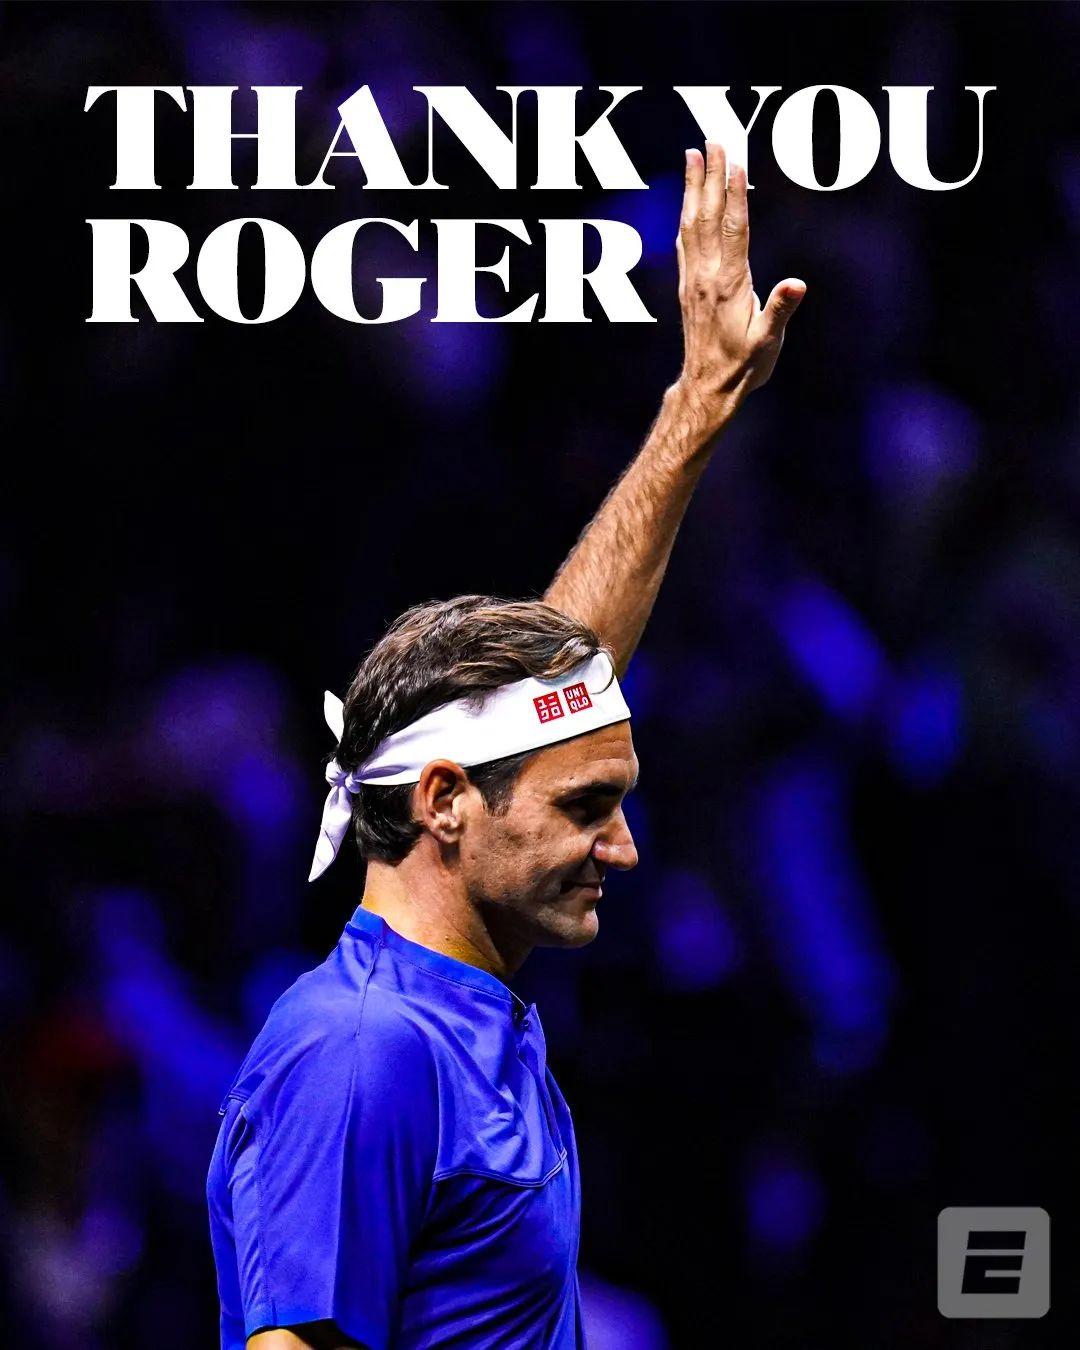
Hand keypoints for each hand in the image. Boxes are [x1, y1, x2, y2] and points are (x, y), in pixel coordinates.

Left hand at [673, 142, 805, 435]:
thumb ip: (780, 310)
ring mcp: (694, 280)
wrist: (708, 387)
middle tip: (711, 141)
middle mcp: (707, 276)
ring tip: (692, 156)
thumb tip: (797, 285)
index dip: (734, 195)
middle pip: (708, 217)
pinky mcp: (688, 288)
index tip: (733, 162)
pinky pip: (684, 242)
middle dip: (709, 176)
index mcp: (730, 284)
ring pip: (691, 224)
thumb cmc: (744, 367)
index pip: (733, 229)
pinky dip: (685, 216)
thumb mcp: (768, 342)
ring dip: (692, 188)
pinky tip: (685, 203)